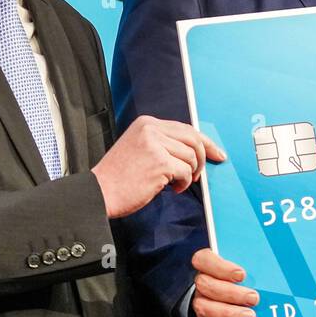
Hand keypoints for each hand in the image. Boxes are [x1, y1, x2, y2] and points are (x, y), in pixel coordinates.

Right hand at [91, 116, 224, 218]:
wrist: (98, 193)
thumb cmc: (120, 177)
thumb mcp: (140, 148)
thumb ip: (163, 144)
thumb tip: (195, 151)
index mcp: (147, 123)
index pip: (186, 128)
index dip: (205, 142)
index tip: (217, 154)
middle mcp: (151, 129)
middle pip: (193, 139)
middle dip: (202, 158)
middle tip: (197, 175)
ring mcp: (155, 144)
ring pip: (190, 157)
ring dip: (189, 174)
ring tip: (175, 184)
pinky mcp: (159, 162)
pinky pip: (185, 172)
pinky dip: (182, 183)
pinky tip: (171, 189)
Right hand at [190, 249, 258, 316]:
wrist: (239, 297)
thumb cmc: (245, 277)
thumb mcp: (248, 265)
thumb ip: (253, 264)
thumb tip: (271, 263)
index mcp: (208, 265)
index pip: (204, 260)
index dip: (221, 267)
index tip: (242, 275)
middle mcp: (202, 283)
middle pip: (206, 285)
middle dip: (231, 293)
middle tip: (253, 298)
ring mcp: (202, 302)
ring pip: (205, 307)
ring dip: (229, 313)